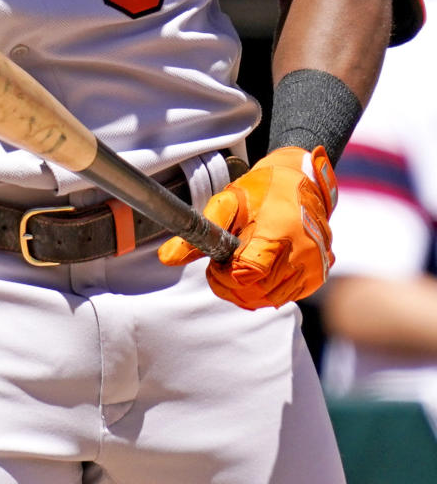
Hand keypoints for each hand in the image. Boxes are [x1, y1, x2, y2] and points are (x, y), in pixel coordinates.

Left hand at [158, 146, 336, 309]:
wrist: (302, 183)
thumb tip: (166, 258)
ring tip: (239, 265)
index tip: (216, 263)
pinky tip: (257, 271)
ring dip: (246, 290)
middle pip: (256, 291)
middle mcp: (302, 254)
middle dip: (230, 284)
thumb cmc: (263, 190)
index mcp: (280, 232)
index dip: (224, 275)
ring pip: (268, 300)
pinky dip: (264, 291)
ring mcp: (313, 268)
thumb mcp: (228, 202)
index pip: (247, 274)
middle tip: (223, 265)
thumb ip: (199, 230)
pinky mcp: (317, 277)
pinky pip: (283, 299)